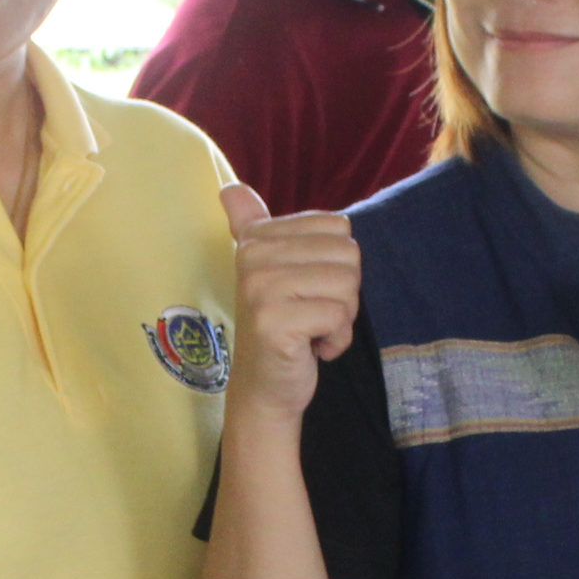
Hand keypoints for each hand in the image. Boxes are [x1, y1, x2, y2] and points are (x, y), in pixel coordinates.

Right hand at [219, 182, 360, 425]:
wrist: (263, 389)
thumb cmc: (280, 328)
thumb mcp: (270, 272)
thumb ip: (253, 226)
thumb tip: (231, 188)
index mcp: (257, 238)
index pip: (339, 228)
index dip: (336, 265)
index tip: (307, 290)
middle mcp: (253, 257)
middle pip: (348, 255)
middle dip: (343, 293)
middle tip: (312, 315)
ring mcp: (261, 289)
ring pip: (347, 285)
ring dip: (341, 318)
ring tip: (311, 330)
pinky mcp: (274, 321)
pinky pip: (338, 316)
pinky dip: (336, 340)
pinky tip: (311, 349)